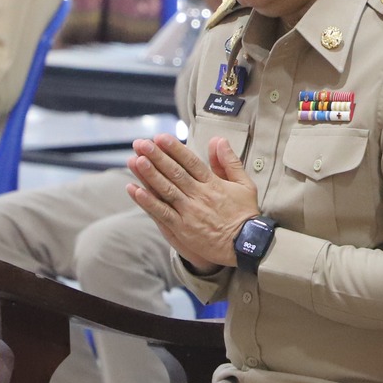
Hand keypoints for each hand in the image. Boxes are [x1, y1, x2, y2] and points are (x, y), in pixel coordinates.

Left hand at [126, 134, 259, 271]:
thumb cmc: (246, 214)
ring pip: (166, 190)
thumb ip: (229, 161)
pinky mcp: (183, 229)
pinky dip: (148, 202)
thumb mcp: (245, 184)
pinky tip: (136, 190)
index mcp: (213, 184)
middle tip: (141, 143)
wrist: (246, 245)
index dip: (174, 149)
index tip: (160, 137)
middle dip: (156, 157)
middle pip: (175, 173)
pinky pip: (163, 213)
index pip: (191, 162)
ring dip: (149, 175)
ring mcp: (190, 212)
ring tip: (135, 160)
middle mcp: (199, 196)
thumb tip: (218, 140)